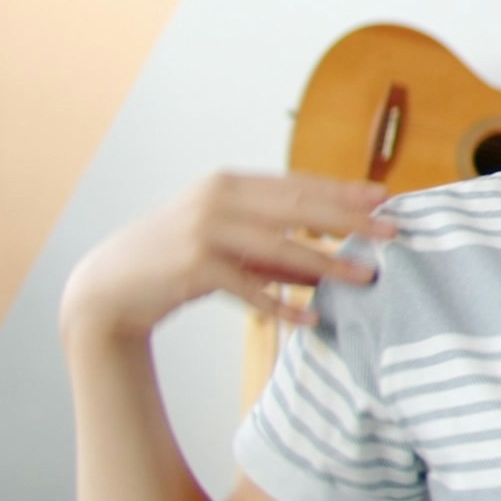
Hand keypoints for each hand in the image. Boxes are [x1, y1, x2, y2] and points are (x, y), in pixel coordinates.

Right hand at [62, 172, 391, 344]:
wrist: (108, 287)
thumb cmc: (175, 259)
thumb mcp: (222, 235)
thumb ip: (268, 235)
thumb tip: (329, 245)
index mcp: (227, 184)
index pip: (297, 184)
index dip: (342, 190)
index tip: (384, 196)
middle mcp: (217, 200)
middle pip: (297, 208)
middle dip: (349, 219)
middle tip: (391, 230)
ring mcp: (203, 233)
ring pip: (279, 247)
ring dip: (325, 264)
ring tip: (363, 276)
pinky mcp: (193, 269)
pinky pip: (250, 288)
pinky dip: (282, 303)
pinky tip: (311, 316)